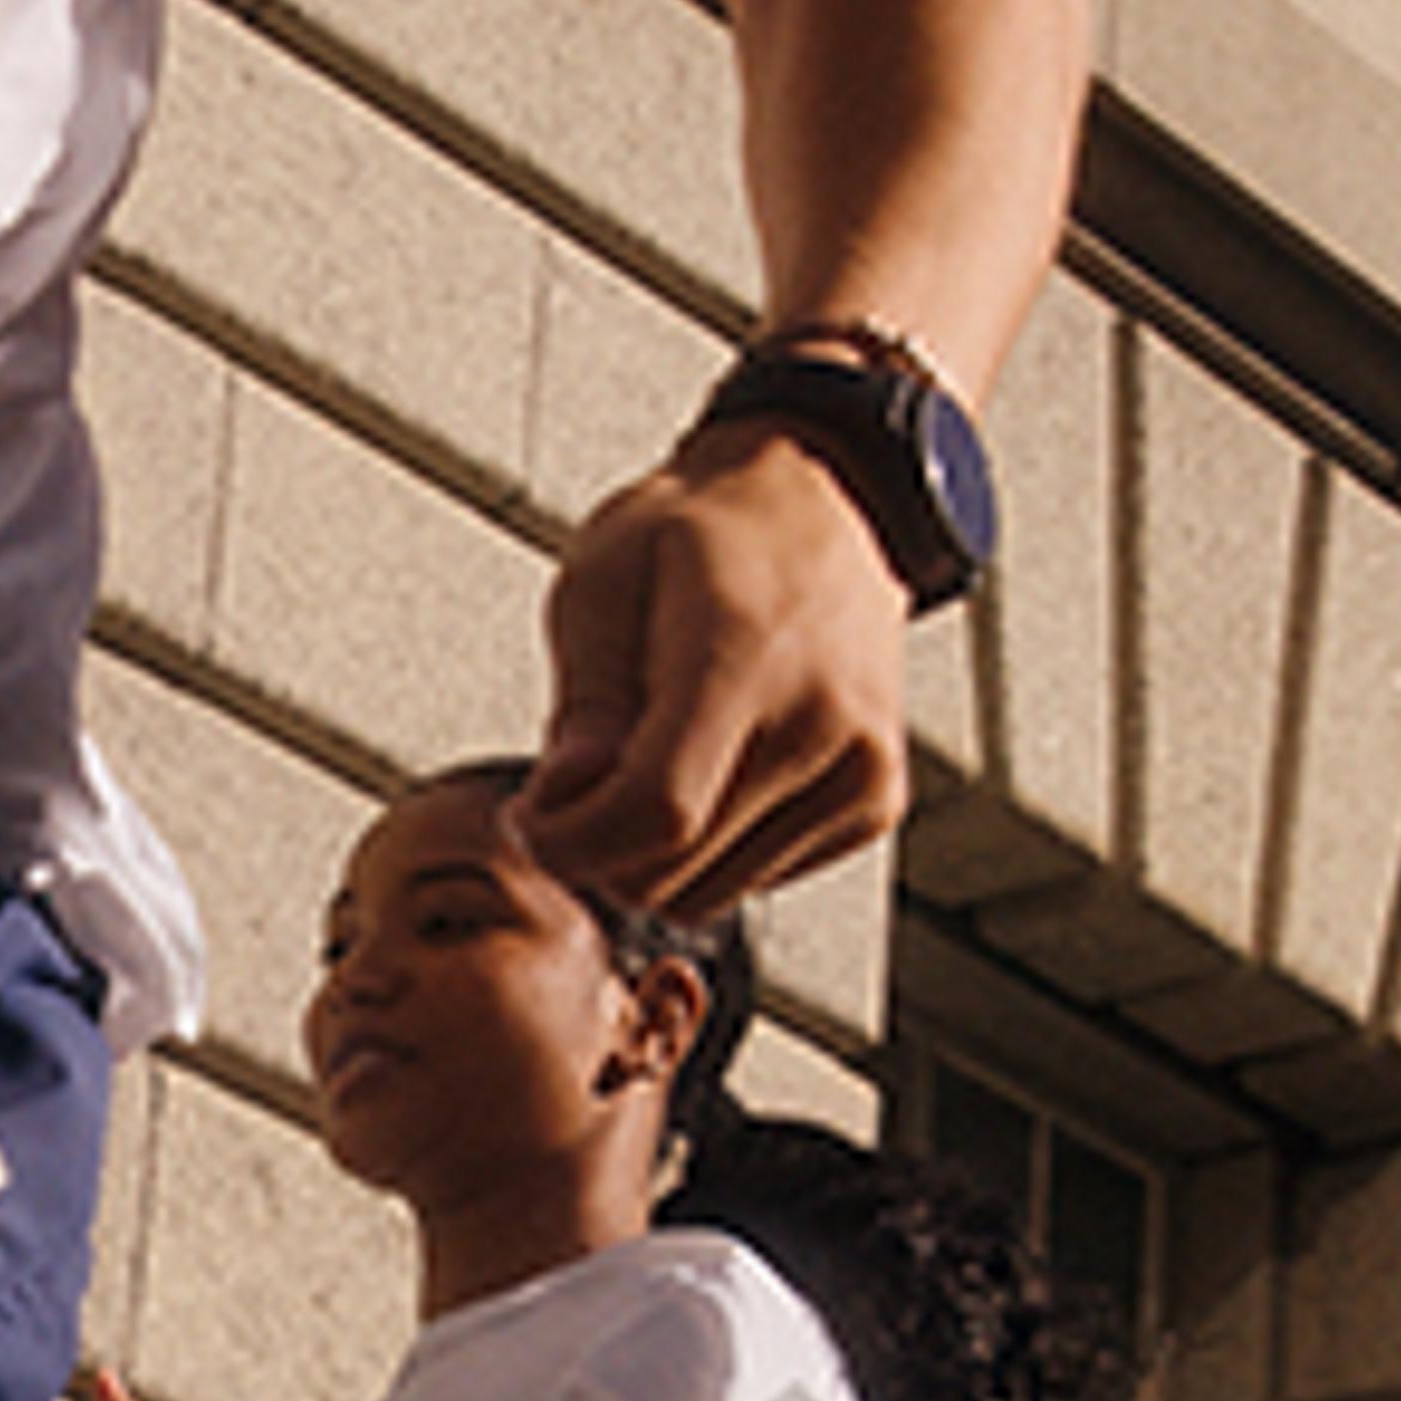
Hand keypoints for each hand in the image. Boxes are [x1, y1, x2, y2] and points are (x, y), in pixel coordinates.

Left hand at [509, 417, 910, 918]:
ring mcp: (860, 773)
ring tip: (650, 763)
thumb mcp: (604, 578)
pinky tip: (710, 772)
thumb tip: (562, 798)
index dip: (567, 841)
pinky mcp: (872, 806)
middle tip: (583, 777)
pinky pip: (751, 884)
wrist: (824, 504)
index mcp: (750, 660)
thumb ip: (584, 700)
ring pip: (706, 897)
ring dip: (651, 857)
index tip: (528, 818)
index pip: (655, 814)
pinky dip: (709, 851)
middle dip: (598, 848)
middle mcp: (822, 725)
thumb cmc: (708, 532)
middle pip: (670, 873)